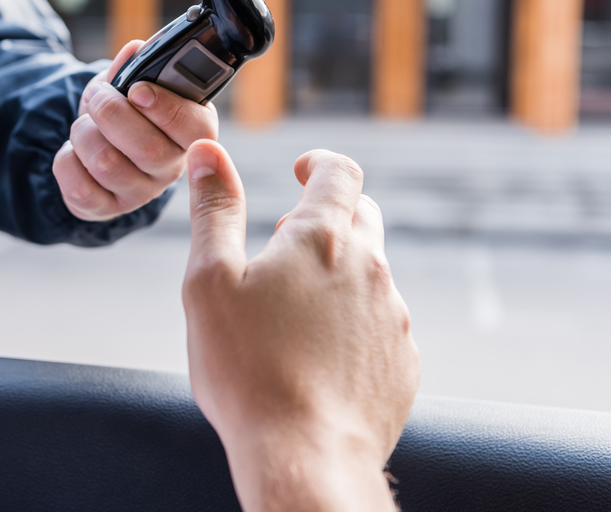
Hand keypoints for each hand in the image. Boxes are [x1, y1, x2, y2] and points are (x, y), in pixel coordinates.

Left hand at [53, 40, 219, 221]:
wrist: (97, 146)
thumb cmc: (124, 113)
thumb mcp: (130, 84)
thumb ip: (134, 67)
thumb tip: (134, 50)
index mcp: (191, 132)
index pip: (197, 129)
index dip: (166, 108)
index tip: (137, 90)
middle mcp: (172, 168)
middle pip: (148, 148)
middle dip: (111, 113)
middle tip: (98, 96)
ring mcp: (141, 193)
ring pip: (108, 164)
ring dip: (84, 133)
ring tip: (84, 125)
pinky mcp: (108, 209)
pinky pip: (80, 188)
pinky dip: (67, 160)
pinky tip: (74, 152)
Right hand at [183, 142, 419, 511]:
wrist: (304, 456)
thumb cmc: (245, 369)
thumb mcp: (209, 280)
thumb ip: (212, 210)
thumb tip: (207, 153)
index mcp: (322, 240)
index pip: (340, 173)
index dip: (320, 163)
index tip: (302, 170)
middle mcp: (370, 270)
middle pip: (362, 218)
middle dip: (328, 217)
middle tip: (287, 242)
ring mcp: (393, 318)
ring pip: (372, 275)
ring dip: (339, 275)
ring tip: (293, 313)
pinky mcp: (403, 363)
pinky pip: (381, 325)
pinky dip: (353, 323)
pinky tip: (318, 356)